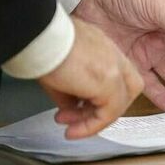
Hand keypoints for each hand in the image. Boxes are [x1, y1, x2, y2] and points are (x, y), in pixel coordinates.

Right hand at [38, 17, 143, 138]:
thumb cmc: (41, 42)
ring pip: (119, 102)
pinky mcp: (109, 82)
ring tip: (69, 126)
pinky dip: (92, 125)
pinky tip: (73, 130)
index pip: (116, 75)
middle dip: (105, 108)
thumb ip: (69, 91)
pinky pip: (109, 112)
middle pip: (127, 89)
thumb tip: (70, 108)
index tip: (78, 106)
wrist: (37, 34)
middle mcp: (114, 56)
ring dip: (94, 119)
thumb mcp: (58, 68)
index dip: (102, 95)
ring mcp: (114, 69)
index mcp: (104, 48)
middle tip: (80, 117)